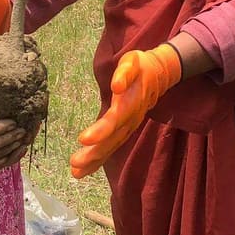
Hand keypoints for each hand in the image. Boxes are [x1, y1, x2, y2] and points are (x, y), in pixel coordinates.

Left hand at [72, 44, 181, 178]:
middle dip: (94, 153)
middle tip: (75, 164)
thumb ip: (124, 72)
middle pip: (112, 139)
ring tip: (75, 172)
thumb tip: (116, 85)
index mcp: (130, 102)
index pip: (116, 118)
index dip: (101, 130)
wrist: (158, 75)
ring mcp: (128, 127)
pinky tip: (82, 170)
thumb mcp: (133, 61)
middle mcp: (130, 119)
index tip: (83, 139)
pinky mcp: (124, 131)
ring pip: (112, 147)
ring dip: (94, 161)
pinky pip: (111, 147)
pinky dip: (97, 160)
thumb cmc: (140, 66)